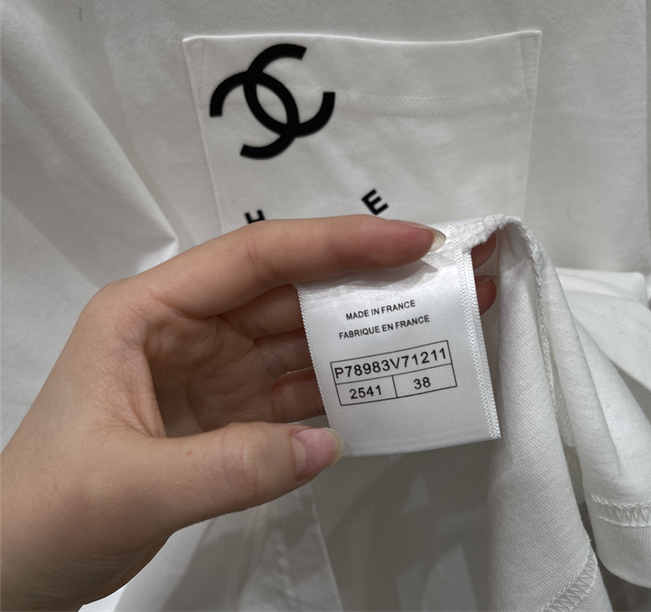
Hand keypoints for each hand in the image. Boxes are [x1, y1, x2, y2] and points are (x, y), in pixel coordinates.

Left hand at [1, 216, 495, 609]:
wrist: (17, 566)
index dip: (338, 243)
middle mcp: (190, 327)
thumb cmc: (45, 511)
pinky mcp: (232, 410)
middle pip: (292, 290)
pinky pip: (299, 388)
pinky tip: (392, 380)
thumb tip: (327, 442)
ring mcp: (215, 369)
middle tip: (447, 274)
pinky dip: (345, 385)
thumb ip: (232, 466)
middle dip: (371, 279)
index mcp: (150, 311)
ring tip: (439, 321)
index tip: (411, 243)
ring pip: (303, 337)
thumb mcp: (130, 486)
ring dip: (368, 331)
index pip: (257, 257)